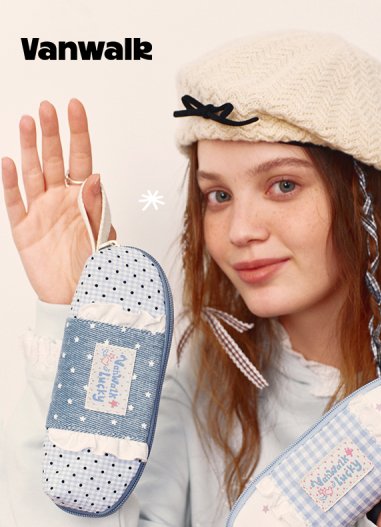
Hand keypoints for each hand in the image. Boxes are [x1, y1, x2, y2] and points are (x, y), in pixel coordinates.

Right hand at [1, 99, 114, 304]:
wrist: (76, 298)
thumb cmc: (94, 268)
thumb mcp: (102, 237)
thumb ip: (98, 208)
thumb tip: (96, 178)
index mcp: (83, 199)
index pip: (81, 158)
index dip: (78, 133)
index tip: (75, 107)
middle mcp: (60, 200)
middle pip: (53, 160)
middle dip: (51, 133)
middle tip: (47, 107)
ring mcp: (41, 212)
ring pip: (32, 173)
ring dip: (30, 148)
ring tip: (28, 122)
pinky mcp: (24, 230)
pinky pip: (14, 202)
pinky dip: (9, 182)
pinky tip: (8, 161)